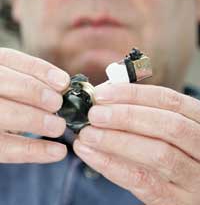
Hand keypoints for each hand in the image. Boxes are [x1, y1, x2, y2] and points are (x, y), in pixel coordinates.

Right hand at [0, 48, 68, 162]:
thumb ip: (34, 80)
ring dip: (33, 120)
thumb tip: (64, 85)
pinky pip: (6, 149)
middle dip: (33, 92)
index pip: (11, 59)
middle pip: (3, 83)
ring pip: (2, 115)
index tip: (63, 82)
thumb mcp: (16, 81)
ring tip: (59, 127)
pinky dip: (34, 151)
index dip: (39, 70)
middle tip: (57, 103)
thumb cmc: (10, 97)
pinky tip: (58, 152)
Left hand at [74, 83, 199, 204]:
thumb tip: (104, 100)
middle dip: (126, 117)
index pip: (168, 100)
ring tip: (87, 135)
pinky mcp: (177, 201)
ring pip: (157, 154)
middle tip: (94, 115)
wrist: (190, 192)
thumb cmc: (173, 150)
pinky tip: (90, 155)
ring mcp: (194, 176)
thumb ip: (143, 112)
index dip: (133, 94)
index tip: (103, 94)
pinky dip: (112, 166)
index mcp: (199, 120)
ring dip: (116, 141)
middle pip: (167, 126)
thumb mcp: (167, 127)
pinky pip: (143, 182)